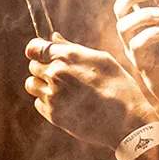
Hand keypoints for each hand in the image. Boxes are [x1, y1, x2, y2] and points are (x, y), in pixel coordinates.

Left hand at [25, 37, 154, 148]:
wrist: (126, 122)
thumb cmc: (119, 86)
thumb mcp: (102, 59)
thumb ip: (72, 47)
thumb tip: (53, 37)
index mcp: (67, 57)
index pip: (33, 48)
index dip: (37, 50)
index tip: (43, 54)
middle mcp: (55, 75)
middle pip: (33, 66)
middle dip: (44, 68)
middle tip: (64, 75)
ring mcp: (52, 96)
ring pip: (32, 85)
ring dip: (41, 85)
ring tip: (62, 89)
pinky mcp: (53, 115)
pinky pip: (38, 103)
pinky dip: (47, 102)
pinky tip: (66, 103)